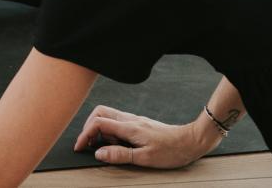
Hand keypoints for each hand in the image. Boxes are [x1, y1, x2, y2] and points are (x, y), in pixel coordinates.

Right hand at [72, 105, 221, 168]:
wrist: (191, 140)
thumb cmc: (171, 150)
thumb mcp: (145, 158)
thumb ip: (120, 155)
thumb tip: (99, 153)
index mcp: (129, 127)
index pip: (98, 123)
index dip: (84, 134)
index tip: (80, 147)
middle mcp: (129, 119)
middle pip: (99, 113)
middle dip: (88, 127)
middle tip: (87, 144)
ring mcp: (134, 120)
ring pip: (108, 117)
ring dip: (100, 130)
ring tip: (105, 148)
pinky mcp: (138, 123)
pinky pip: (117, 122)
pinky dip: (110, 132)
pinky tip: (117, 144)